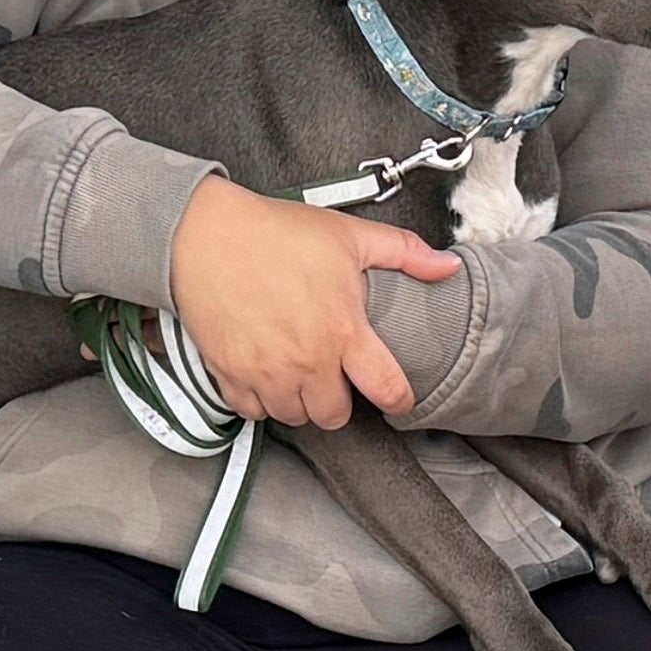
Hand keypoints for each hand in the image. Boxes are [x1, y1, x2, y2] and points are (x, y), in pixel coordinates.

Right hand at [167, 175, 461, 431]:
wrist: (203, 235)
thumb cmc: (274, 233)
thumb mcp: (347, 235)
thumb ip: (404, 253)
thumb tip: (447, 267)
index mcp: (343, 331)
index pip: (386, 390)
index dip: (398, 399)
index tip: (395, 396)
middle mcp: (306, 361)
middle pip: (333, 416)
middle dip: (337, 401)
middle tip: (333, 373)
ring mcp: (266, 373)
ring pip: (292, 417)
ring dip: (299, 401)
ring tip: (298, 371)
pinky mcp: (230, 374)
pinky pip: (251, 411)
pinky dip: (260, 400)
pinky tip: (265, 373)